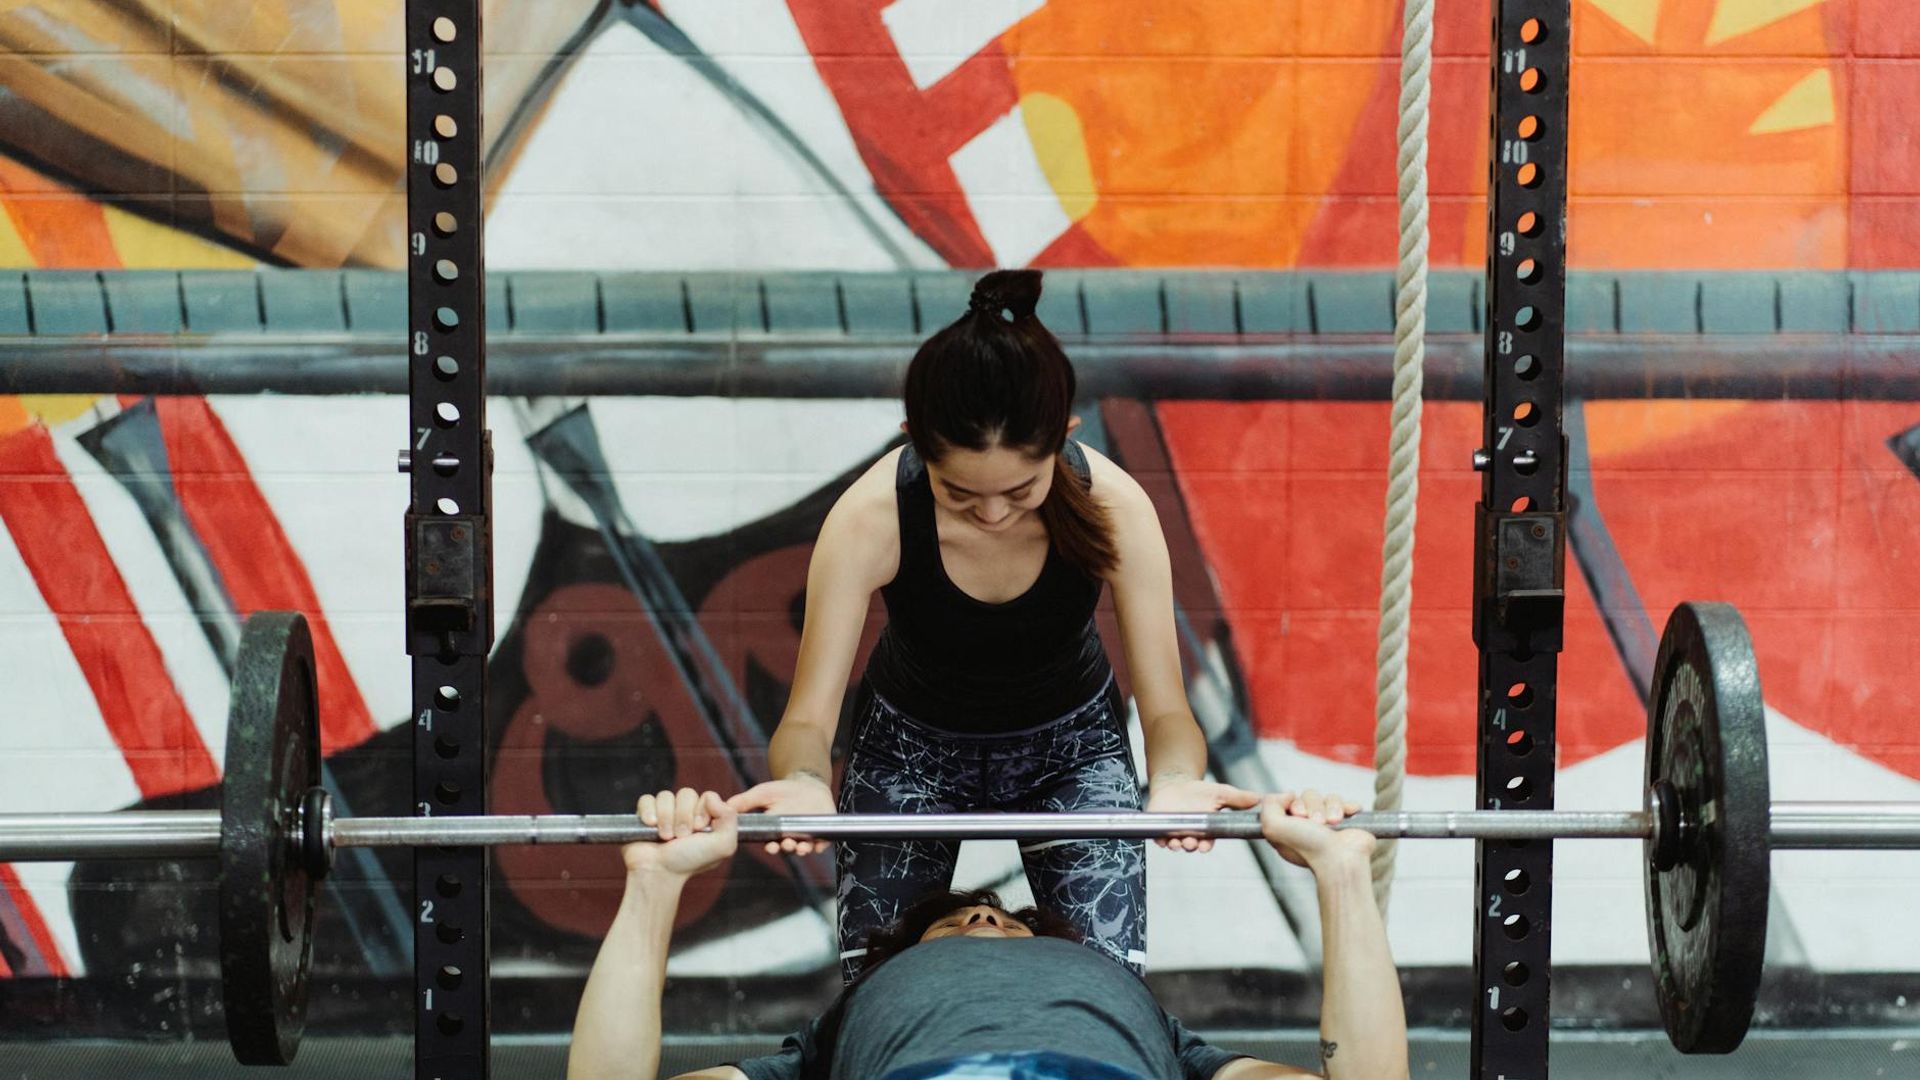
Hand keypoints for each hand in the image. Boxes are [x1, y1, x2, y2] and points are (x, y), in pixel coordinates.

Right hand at [622, 789, 737, 878]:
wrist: (659, 873)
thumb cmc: (690, 862)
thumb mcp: (723, 845)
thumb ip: (730, 817)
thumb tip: (712, 797)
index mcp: (706, 817)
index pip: (708, 796)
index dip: (704, 811)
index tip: (701, 829)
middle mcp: (687, 812)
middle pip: (687, 793)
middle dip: (684, 817)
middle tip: (682, 837)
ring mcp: (665, 812)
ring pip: (666, 796)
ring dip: (666, 818)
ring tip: (666, 837)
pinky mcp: (645, 813)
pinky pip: (646, 799)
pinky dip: (649, 812)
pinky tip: (651, 826)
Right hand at [725, 775, 835, 855]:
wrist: (808, 784)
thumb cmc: (783, 790)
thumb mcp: (762, 793)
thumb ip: (745, 801)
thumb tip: (725, 806)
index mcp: (775, 831)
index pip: (771, 844)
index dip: (770, 848)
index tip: (770, 846)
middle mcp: (790, 836)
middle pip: (788, 849)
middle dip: (787, 849)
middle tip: (787, 844)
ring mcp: (806, 836)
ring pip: (804, 849)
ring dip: (802, 850)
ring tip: (801, 847)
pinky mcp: (822, 832)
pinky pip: (822, 843)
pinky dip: (821, 846)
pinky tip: (819, 845)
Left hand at [1144, 778, 1260, 851]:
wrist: (1176, 783)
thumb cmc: (1200, 791)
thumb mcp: (1221, 793)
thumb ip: (1239, 799)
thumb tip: (1261, 799)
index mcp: (1206, 830)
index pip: (1207, 842)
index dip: (1206, 845)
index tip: (1205, 846)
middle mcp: (1191, 834)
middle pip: (1191, 845)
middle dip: (1190, 846)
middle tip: (1190, 843)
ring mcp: (1175, 833)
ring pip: (1175, 845)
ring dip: (1175, 846)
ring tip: (1176, 842)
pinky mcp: (1160, 829)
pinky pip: (1160, 838)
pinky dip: (1160, 840)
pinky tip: (1162, 840)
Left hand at [1259, 790, 1370, 870]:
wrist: (1340, 859)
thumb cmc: (1310, 849)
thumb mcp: (1272, 828)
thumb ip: (1268, 806)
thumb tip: (1286, 794)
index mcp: (1289, 829)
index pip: (1288, 801)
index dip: (1292, 803)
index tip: (1296, 813)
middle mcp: (1309, 826)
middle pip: (1309, 796)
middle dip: (1313, 806)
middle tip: (1315, 822)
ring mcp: (1329, 824)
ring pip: (1329, 798)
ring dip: (1330, 808)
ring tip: (1332, 823)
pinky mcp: (1348, 822)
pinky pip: (1347, 803)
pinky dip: (1347, 808)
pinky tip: (1343, 819)